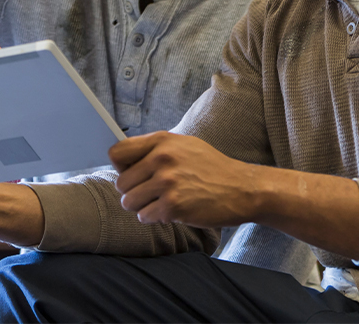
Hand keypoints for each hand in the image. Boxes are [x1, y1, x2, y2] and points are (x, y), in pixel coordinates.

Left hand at [109, 132, 256, 227]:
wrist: (241, 188)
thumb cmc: (211, 167)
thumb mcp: (184, 146)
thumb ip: (155, 149)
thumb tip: (121, 160)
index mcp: (163, 141)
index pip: (117, 153)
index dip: (121, 167)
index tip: (133, 175)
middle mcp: (162, 158)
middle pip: (121, 183)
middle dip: (134, 192)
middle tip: (153, 193)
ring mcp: (167, 182)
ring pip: (129, 202)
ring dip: (143, 206)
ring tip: (163, 201)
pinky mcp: (172, 205)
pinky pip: (144, 217)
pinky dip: (155, 218)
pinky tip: (173, 210)